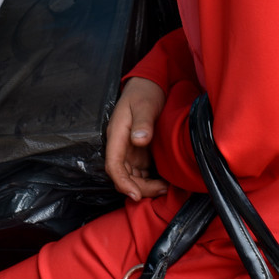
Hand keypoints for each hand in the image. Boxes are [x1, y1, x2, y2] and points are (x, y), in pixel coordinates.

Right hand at [105, 77, 166, 200]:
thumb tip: (139, 140)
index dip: (123, 183)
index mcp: (116, 135)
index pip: (113, 165)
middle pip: (123, 175)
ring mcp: (129, 149)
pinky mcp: (138, 150)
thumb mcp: (145, 104)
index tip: (136, 195)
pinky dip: (149, 179)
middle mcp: (120, 145)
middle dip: (139, 188)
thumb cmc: (144, 92)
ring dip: (145, 186)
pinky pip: (140, 171)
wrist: (149, 83)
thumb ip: (142, 122)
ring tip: (165, 187)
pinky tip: (164, 181)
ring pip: (131, 176)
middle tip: (162, 189)